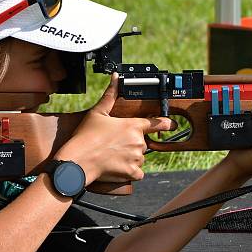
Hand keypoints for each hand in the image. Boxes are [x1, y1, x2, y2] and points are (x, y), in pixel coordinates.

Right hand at [55, 73, 174, 183]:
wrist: (78, 160)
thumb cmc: (86, 136)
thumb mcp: (97, 112)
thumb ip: (110, 94)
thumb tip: (116, 78)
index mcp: (133, 126)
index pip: (158, 123)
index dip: (167, 123)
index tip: (172, 124)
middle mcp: (138, 142)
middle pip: (143, 143)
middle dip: (133, 144)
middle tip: (116, 144)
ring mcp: (136, 158)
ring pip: (140, 157)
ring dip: (131, 157)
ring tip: (113, 155)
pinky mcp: (132, 172)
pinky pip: (138, 173)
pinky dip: (130, 171)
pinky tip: (118, 167)